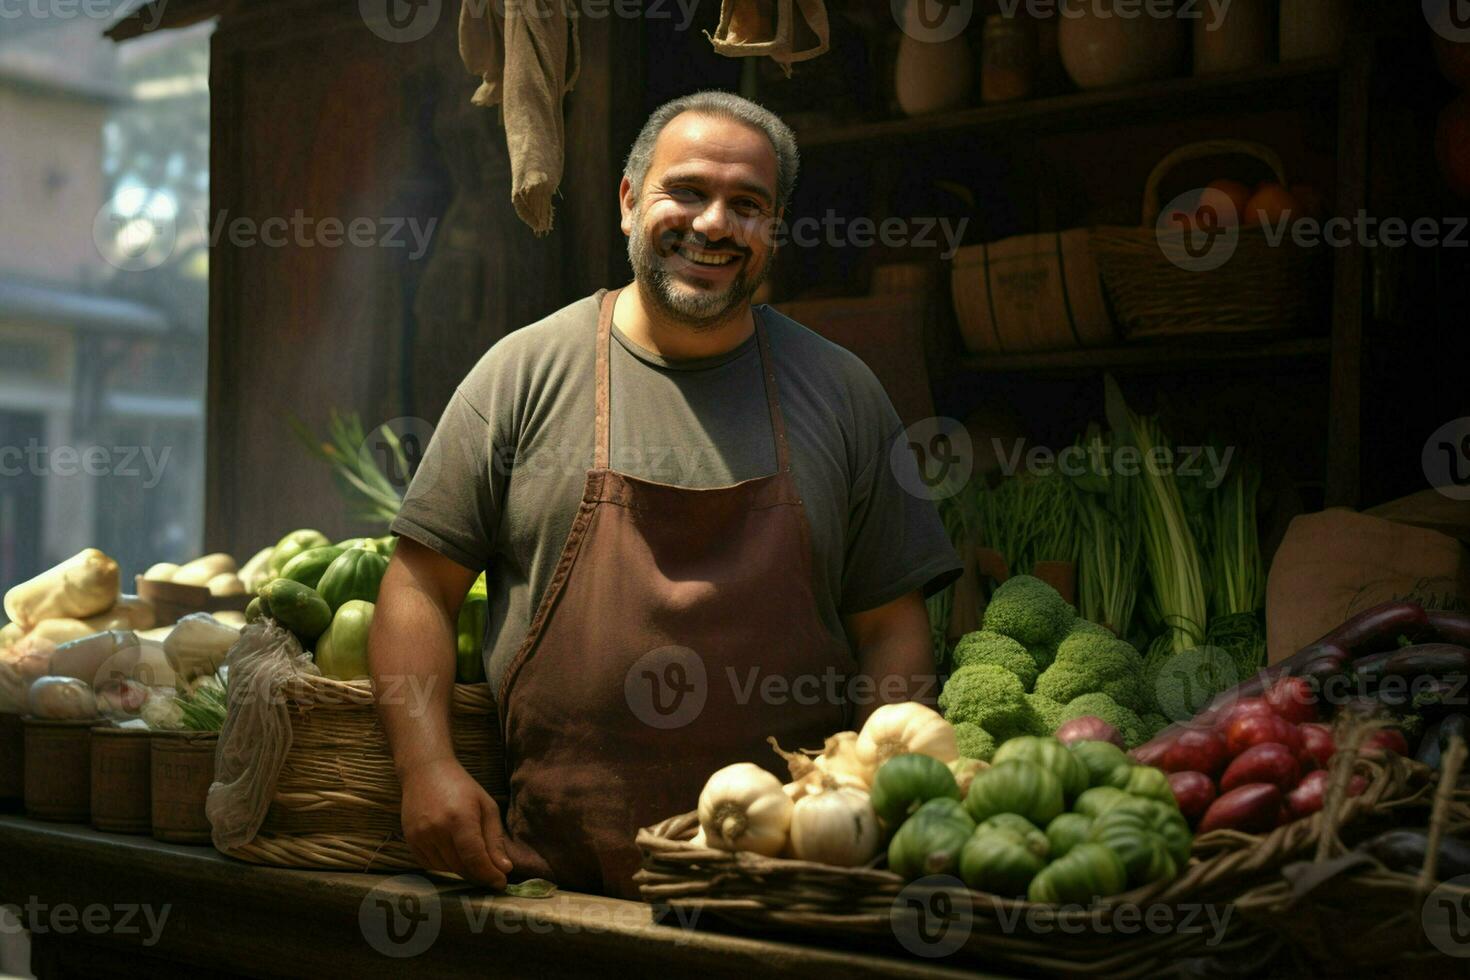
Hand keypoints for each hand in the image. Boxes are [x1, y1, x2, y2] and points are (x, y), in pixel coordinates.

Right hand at [400, 756, 512, 888]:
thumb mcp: (486, 807)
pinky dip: (445, 865)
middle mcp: (437, 829)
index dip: (489, 874)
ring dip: (463, 870)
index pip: (475, 858)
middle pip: (461, 867)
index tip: (501, 883)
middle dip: (479, 874)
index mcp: (460, 818)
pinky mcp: (410, 840)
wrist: (425, 772)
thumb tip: (504, 869)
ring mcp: (420, 836)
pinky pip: (431, 865)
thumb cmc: (462, 787)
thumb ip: (494, 840)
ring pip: (446, 869)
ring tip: (473, 858)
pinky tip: (454, 853)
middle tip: (492, 874)